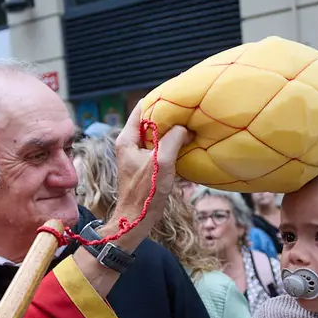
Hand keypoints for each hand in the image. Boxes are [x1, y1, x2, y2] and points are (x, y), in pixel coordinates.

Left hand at [109, 104, 191, 251]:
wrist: (137, 220)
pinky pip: (160, 149)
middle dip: (169, 116)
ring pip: (157, 135)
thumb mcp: (162, 161)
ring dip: (172, 132)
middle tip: (189, 111)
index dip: (160, 100)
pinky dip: (172, 145)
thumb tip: (185, 127)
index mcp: (127, 138)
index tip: (179, 97)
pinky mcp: (146, 166)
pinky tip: (186, 144)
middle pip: (151, 121)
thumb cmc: (146, 192)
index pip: (142, 108)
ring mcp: (138, 155)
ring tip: (190, 125)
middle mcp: (130, 144)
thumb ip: (173, 139)